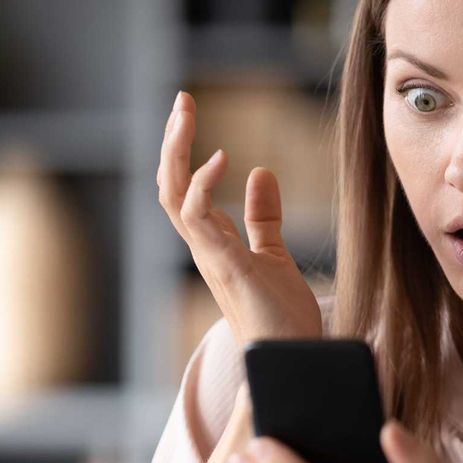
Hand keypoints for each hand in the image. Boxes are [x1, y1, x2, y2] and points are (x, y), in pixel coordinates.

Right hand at [156, 90, 323, 345]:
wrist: (292, 362)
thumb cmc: (281, 319)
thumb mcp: (275, 255)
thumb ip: (263, 217)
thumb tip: (260, 171)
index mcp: (213, 243)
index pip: (185, 188)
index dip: (183, 150)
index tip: (188, 110)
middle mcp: (204, 248)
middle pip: (170, 185)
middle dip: (172, 141)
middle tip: (181, 100)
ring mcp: (211, 257)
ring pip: (173, 196)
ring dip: (176, 152)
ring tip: (184, 114)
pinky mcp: (225, 267)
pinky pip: (198, 220)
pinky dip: (202, 186)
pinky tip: (219, 159)